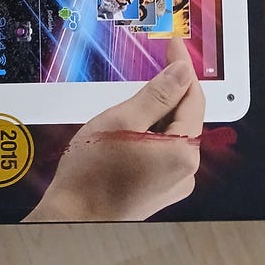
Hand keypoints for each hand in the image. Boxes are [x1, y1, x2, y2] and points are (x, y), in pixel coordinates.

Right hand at [24, 40, 204, 221]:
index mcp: (182, 153)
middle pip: (183, 116)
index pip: (192, 97)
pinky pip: (162, 150)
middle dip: (168, 90)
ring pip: (171, 133)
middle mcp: (185, 171)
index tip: (174, 45)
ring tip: (126, 109)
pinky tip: (127, 130)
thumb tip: (182, 72)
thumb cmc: (91, 176)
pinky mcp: (158, 189)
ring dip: (155, 113)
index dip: (182, 67)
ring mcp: (173, 183)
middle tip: (152, 65)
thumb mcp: (122, 120)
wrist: (71, 220)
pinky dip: (149, 133)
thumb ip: (157, 94)